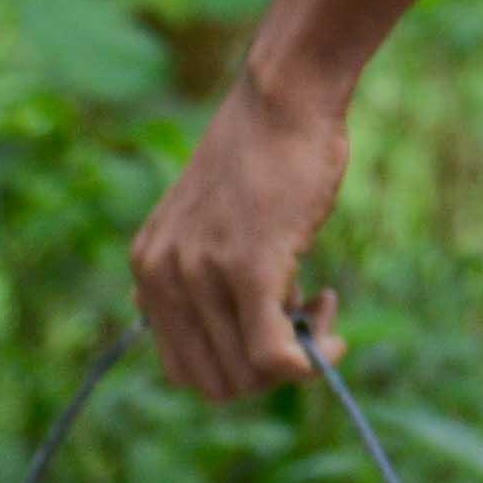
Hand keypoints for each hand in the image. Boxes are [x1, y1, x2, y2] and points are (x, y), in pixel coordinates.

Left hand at [128, 60, 351, 399]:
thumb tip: (223, 341)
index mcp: (148, 268)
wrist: (284, 100)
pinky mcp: (248, 269)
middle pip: (215, 383)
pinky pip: (275, 356)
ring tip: (319, 305)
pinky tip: (334, 331)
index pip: (182, 369)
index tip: (273, 330)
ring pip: (249, 375)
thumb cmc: (264, 154)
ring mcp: (201, 274)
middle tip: (303, 322)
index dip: (236, 369)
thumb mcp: (208, 221)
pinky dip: (312, 360)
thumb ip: (199, 275)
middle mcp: (161, 276)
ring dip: (296, 359)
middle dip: (266, 374)